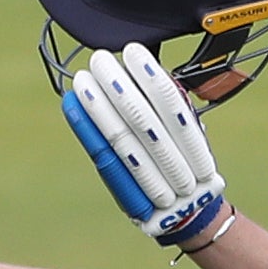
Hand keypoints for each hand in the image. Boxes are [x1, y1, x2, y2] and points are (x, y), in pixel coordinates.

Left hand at [63, 47, 227, 244]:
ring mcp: (153, 186)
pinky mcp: (131, 197)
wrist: (190, 217)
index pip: (172, 108)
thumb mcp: (192, 137)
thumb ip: (173, 112)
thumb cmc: (186, 164)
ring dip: (99, 109)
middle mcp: (176, 169)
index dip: (152, 79)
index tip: (133, 52)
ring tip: (82, 79)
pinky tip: (71, 105)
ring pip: (123, 142)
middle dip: (120, 89)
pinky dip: (87, 131)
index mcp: (196, 148)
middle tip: (100, 59)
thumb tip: (146, 72)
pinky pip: (106, 162)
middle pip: (144, 124)